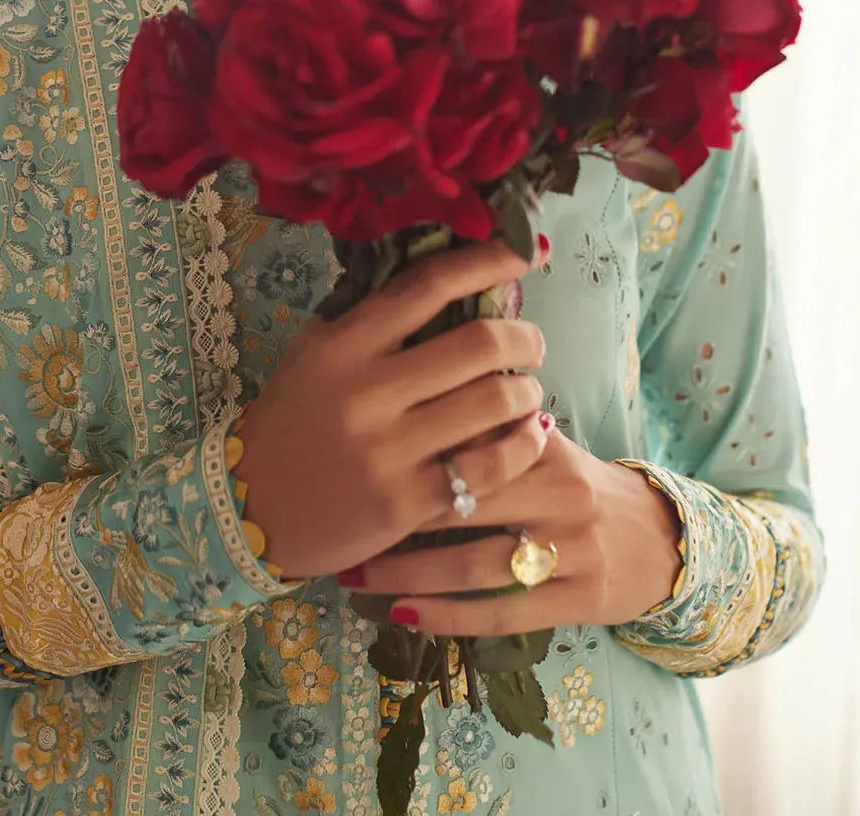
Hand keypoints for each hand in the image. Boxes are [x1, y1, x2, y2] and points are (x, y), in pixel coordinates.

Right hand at [235, 238, 550, 578]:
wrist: (252, 508)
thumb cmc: (294, 419)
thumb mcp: (316, 353)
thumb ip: (370, 316)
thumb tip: (443, 270)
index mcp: (344, 343)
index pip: (428, 284)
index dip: (488, 260)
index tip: (530, 247)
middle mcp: (366, 390)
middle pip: (478, 343)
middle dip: (525, 338)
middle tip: (534, 344)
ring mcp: (387, 449)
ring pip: (493, 402)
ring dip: (527, 392)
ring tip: (527, 392)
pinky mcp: (407, 502)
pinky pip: (489, 467)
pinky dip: (523, 446)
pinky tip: (528, 436)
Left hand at [340, 428, 685, 633]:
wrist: (661, 542)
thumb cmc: (577, 484)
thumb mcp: (544, 444)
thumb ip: (488, 422)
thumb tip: (410, 380)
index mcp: (546, 444)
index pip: (470, 437)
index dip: (407, 446)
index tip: (348, 451)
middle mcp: (561, 493)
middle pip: (465, 498)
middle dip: (393, 511)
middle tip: (335, 517)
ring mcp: (572, 549)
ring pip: (476, 563)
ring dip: (408, 572)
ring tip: (354, 574)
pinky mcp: (577, 600)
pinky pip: (500, 611)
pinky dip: (447, 616)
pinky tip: (402, 615)